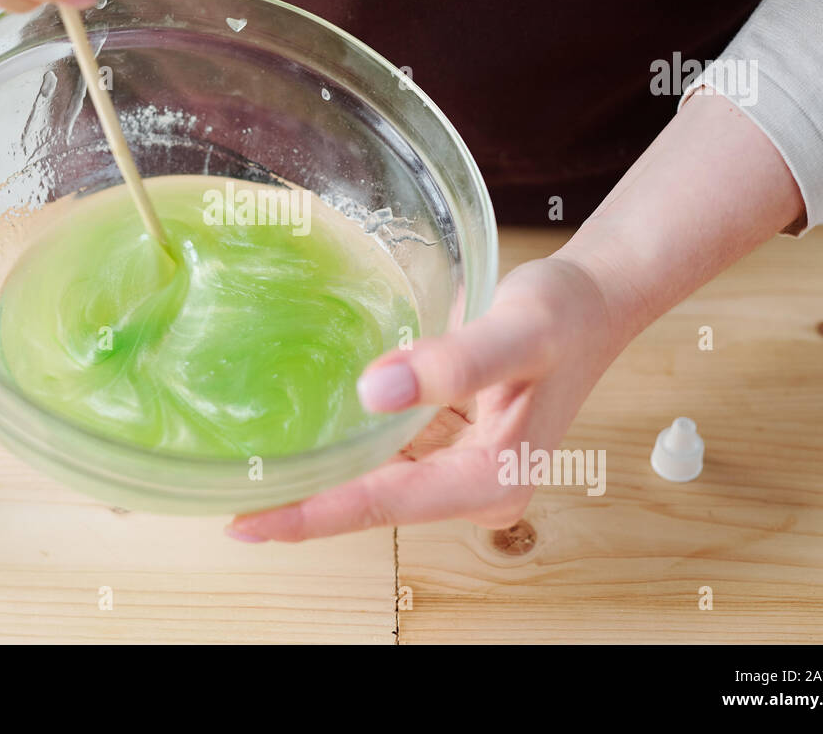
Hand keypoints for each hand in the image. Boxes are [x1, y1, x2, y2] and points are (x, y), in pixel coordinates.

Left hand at [226, 255, 623, 540]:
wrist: (594, 302)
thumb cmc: (564, 314)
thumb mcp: (517, 332)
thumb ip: (452, 363)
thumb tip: (373, 391)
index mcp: (490, 479)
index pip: (383, 503)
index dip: (313, 514)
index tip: (248, 521)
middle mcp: (475, 489)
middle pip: (372, 506)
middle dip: (305, 507)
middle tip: (227, 499)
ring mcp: (462, 472)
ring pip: (375, 486)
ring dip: (319, 483)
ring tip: (249, 474)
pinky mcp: (451, 449)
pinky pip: (388, 460)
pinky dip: (346, 453)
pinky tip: (303, 439)